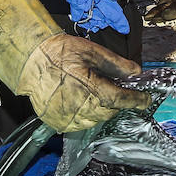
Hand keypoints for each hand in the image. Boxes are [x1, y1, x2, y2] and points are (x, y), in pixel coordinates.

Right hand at [25, 34, 151, 132]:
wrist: (29, 61)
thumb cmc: (58, 53)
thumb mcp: (91, 51)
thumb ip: (115, 64)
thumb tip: (135, 72)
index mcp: (91, 89)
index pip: (121, 100)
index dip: (136, 100)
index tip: (145, 100)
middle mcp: (80, 107)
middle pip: (109, 111)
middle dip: (115, 101)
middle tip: (110, 87)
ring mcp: (68, 118)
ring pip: (95, 120)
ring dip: (100, 109)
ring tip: (91, 92)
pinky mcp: (57, 122)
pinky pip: (79, 124)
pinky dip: (84, 115)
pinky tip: (79, 100)